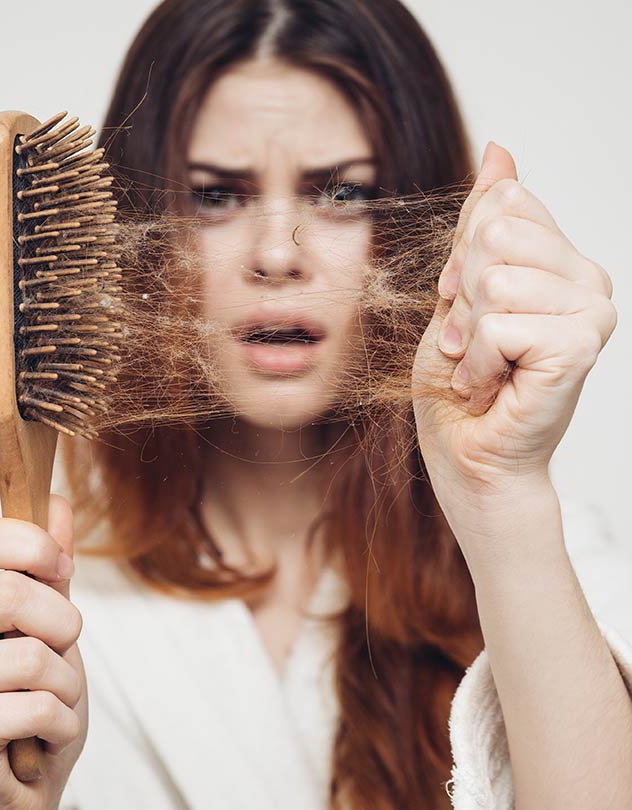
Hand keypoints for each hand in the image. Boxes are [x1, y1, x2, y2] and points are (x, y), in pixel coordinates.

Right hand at [0, 494, 86, 809]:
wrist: (13, 782)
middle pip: (11, 593)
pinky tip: (44, 733)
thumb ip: (50, 568)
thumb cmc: (28, 695)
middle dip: (64, 624)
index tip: (60, 570)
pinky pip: (37, 707)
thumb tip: (55, 505)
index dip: (32, 545)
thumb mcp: (47, 622)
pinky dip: (62, 722)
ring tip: (50, 699)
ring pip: (33, 657)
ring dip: (67, 684)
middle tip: (61, 649)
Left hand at [412, 143, 615, 537]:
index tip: (465, 306)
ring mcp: (592, 311)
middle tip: (469, 342)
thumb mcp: (459, 289)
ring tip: (479, 365)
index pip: (503, 205)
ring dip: (466, 334)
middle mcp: (589, 278)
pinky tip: (488, 386)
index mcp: (561, 260)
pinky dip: (475, 362)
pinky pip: (498, 324)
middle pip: (495, 234)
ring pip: (494, 279)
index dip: (462, 259)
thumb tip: (500, 149)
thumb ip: (482, 223)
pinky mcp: (581, 345)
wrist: (466, 453)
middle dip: (461, 296)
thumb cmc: (460, 381)